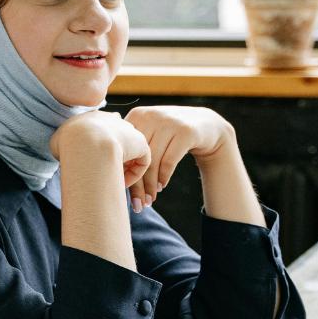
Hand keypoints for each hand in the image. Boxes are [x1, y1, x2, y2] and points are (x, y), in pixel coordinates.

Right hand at [50, 111, 150, 194]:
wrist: (85, 140)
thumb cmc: (67, 141)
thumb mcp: (59, 140)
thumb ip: (64, 145)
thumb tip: (64, 155)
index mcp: (95, 118)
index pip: (102, 129)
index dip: (100, 146)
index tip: (94, 161)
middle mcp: (114, 121)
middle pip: (119, 139)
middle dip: (114, 157)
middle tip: (106, 173)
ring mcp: (129, 131)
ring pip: (131, 152)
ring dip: (125, 168)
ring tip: (115, 182)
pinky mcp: (141, 143)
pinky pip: (141, 161)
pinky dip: (134, 175)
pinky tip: (123, 183)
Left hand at [121, 106, 236, 208]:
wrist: (206, 125)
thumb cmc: (170, 136)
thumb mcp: (151, 133)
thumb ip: (133, 145)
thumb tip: (110, 175)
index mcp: (137, 115)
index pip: (125, 147)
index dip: (122, 171)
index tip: (120, 190)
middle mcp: (151, 115)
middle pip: (138, 156)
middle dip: (137, 184)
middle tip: (137, 204)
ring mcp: (169, 122)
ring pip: (153, 161)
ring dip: (151, 185)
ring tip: (149, 200)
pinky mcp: (186, 132)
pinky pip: (169, 161)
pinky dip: (164, 177)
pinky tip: (161, 187)